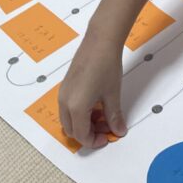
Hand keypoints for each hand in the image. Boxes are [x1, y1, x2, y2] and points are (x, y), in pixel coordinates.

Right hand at [59, 32, 127, 148]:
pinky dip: (80, 112)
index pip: (82, 135)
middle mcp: (65, 102)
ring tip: (103, 114)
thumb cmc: (106, 65)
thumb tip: (118, 130)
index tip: (108, 137)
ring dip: (84, 123)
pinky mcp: (66, 85)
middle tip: (106, 128)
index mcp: (76, 107)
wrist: (100, 41)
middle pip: (72, 130)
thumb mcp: (113, 94)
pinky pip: (68, 107)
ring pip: (69, 119)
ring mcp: (63, 93)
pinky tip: (96, 103)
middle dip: (88, 133)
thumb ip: (114, 116)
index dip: (95, 141)